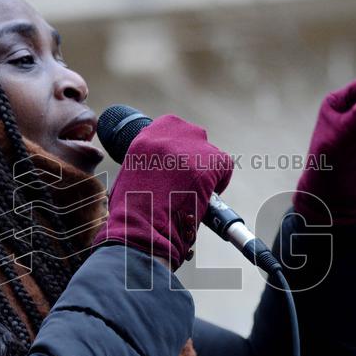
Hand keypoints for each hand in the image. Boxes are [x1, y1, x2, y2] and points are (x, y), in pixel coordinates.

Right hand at [92, 115, 232, 271]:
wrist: (141, 228)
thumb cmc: (132, 212)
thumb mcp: (131, 175)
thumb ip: (147, 162)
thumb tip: (161, 167)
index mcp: (145, 137)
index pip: (170, 127)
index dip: (177, 147)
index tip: (177, 164)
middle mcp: (168, 135)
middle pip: (192, 135)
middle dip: (193, 156)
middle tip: (188, 180)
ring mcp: (190, 148)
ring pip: (209, 152)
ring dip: (206, 169)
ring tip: (195, 192)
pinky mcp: (208, 164)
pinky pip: (224, 166)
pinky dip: (220, 181)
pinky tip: (207, 195)